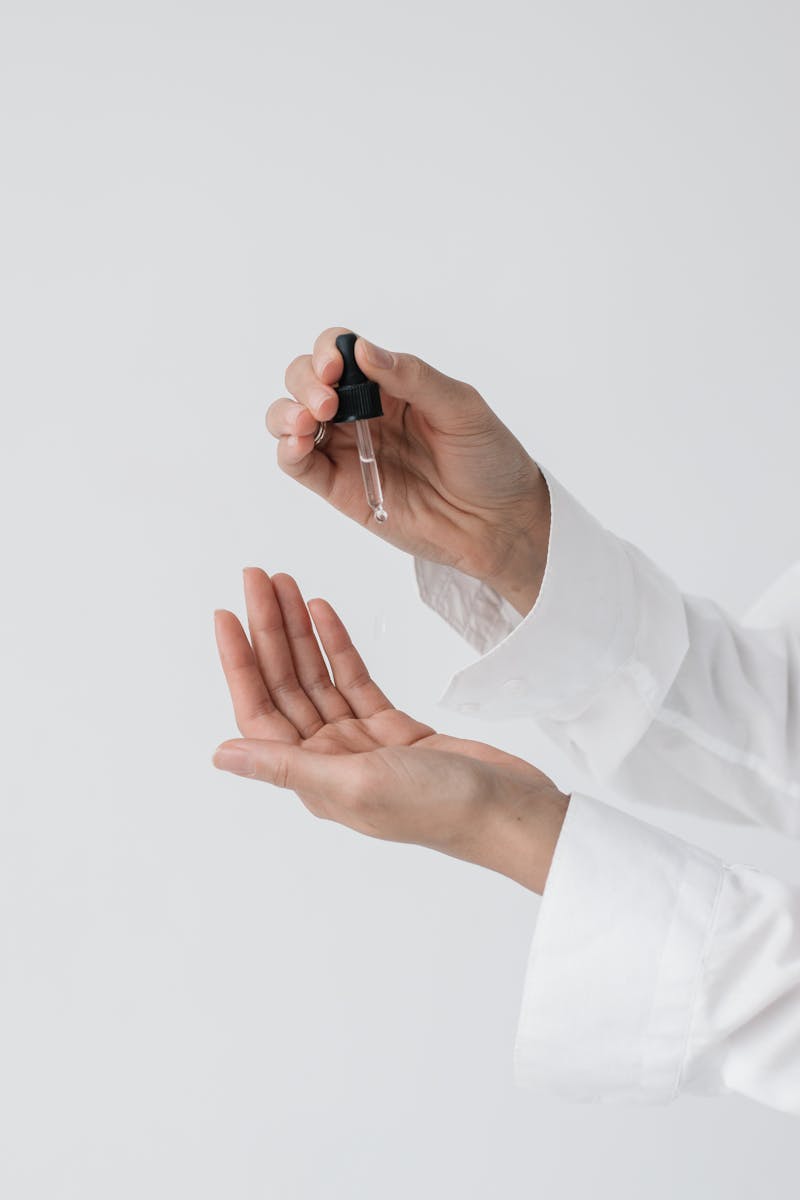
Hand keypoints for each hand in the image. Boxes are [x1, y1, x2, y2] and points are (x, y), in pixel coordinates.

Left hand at [213, 569, 568, 892]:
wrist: (507, 811)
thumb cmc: (436, 808)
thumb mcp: (353, 785)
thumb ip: (286, 766)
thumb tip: (220, 756)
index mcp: (311, 779)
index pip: (259, 711)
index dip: (239, 662)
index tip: (226, 614)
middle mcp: (328, 760)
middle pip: (285, 685)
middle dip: (269, 631)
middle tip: (255, 578)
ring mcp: (361, 743)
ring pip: (318, 676)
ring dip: (300, 631)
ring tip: (286, 584)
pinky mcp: (395, 729)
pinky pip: (355, 678)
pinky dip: (338, 645)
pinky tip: (323, 613)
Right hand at [267, 329, 550, 615]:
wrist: (498, 524)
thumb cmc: (489, 461)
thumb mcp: (461, 408)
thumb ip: (412, 377)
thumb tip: (363, 349)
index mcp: (391, 383)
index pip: (341, 350)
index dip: (328, 352)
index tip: (335, 367)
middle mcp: (362, 412)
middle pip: (307, 379)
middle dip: (305, 381)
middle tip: (328, 401)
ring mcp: (347, 449)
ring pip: (290, 418)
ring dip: (286, 412)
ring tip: (308, 422)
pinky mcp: (340, 487)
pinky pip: (298, 464)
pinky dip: (287, 449)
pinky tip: (299, 443)